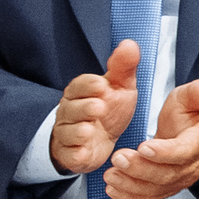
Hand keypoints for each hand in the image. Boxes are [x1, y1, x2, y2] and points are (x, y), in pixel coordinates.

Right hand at [53, 41, 140, 174]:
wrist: (100, 140)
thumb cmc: (110, 109)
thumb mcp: (120, 87)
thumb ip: (123, 67)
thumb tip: (129, 44)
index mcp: (81, 92)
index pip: (80, 85)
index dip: (89, 85)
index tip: (102, 85)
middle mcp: (71, 111)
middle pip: (72, 108)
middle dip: (84, 108)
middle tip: (98, 107)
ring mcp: (68, 133)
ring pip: (68, 132)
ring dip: (78, 131)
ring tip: (88, 130)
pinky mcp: (70, 153)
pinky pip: (69, 154)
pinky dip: (75, 154)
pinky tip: (83, 153)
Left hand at [105, 78, 198, 198]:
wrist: (193, 132)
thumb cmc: (190, 114)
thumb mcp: (193, 96)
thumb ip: (198, 91)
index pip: (184, 151)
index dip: (164, 152)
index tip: (143, 147)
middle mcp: (191, 165)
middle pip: (166, 174)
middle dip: (140, 169)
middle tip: (119, 158)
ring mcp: (179, 179)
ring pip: (156, 189)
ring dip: (130, 184)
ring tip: (110, 174)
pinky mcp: (166, 188)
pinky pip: (149, 198)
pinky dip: (129, 197)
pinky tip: (113, 190)